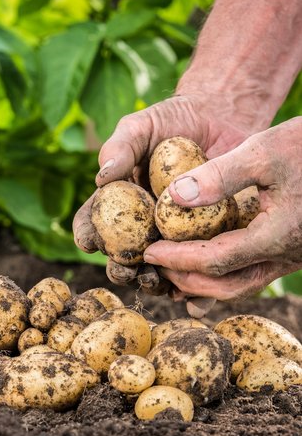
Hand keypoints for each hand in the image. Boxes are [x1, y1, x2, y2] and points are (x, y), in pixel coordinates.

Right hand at [73, 93, 251, 314]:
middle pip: (123, 256)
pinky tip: (193, 298)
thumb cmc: (171, 120)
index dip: (87, 235)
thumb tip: (102, 177)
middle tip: (125, 269)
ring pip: (157, 270)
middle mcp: (142, 225)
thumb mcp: (141, 126)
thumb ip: (119, 148)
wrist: (221, 118)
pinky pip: (198, 271)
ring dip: (153, 283)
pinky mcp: (206, 241)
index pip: (94, 223)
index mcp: (119, 204)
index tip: (88, 241)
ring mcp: (173, 237)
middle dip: (120, 269)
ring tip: (157, 281)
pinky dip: (195, 291)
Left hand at [143, 117, 301, 300]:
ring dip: (204, 283)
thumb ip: (220, 176)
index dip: (177, 260)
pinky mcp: (292, 249)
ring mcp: (292, 256)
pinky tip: (204, 259)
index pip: (214, 261)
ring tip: (174, 270)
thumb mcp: (266, 150)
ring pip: (242, 285)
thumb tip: (173, 197)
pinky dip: (223, 273)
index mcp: (277, 236)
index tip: (149, 252)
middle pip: (226, 286)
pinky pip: (253, 272)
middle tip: (156, 266)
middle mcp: (286, 256)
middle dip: (186, 279)